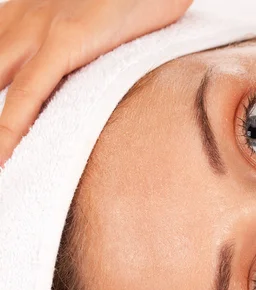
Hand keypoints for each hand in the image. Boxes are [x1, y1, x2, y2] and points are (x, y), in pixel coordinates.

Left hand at [0, 0, 192, 165]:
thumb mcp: (91, 18)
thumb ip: (78, 42)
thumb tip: (86, 69)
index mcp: (23, 12)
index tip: (0, 135)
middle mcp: (20, 17)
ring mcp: (39, 27)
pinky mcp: (65, 38)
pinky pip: (28, 93)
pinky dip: (10, 127)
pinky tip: (5, 154)